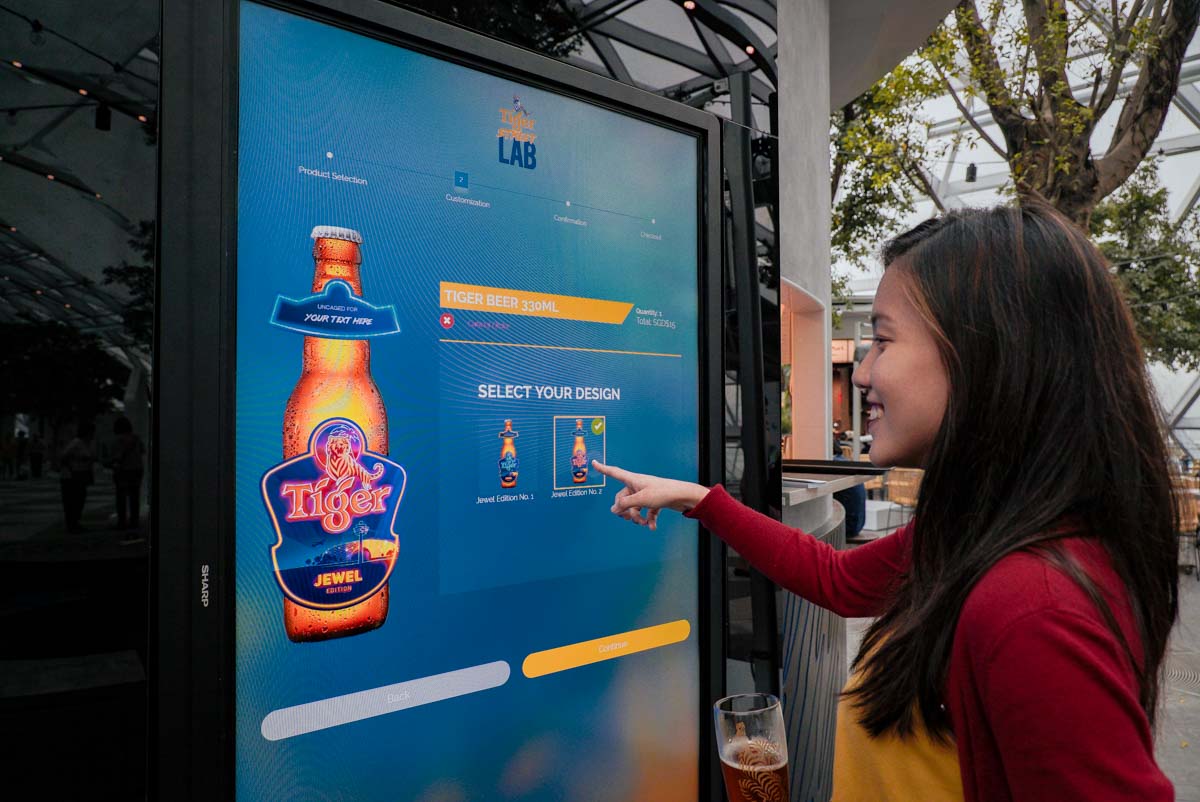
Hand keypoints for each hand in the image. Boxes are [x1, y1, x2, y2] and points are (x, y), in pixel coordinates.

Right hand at [591, 460, 708, 530]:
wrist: (684, 496)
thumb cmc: (663, 493)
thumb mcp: (641, 499)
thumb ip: (625, 504)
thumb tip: (613, 509)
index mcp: (633, 480)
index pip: (614, 472)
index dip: (603, 468)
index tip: (593, 463)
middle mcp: (638, 485)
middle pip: (623, 498)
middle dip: (626, 511)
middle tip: (631, 519)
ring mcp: (646, 493)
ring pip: (634, 507)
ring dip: (637, 517)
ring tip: (643, 523)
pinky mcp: (654, 501)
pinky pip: (646, 512)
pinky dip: (648, 520)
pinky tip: (652, 527)